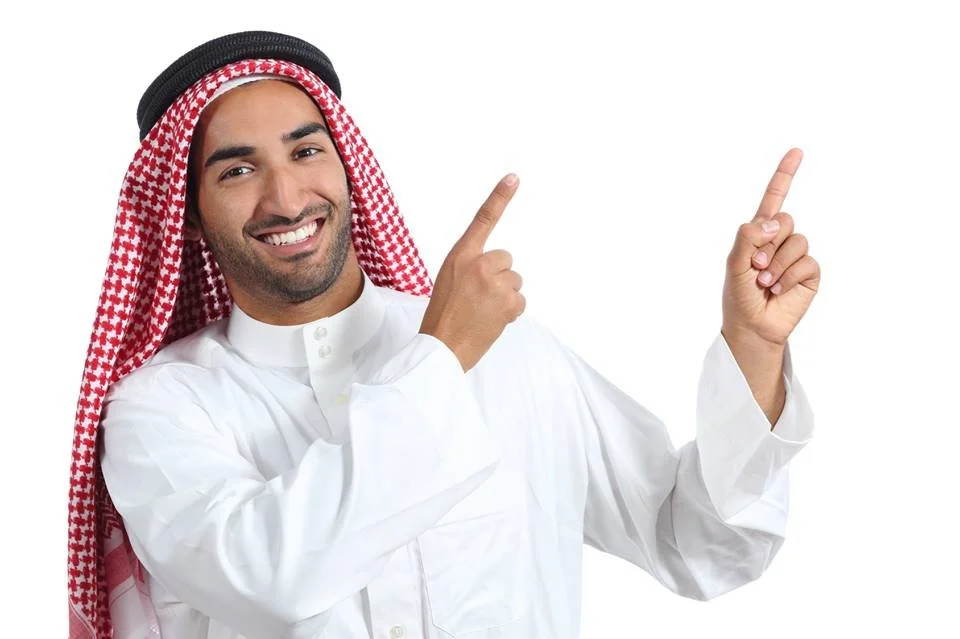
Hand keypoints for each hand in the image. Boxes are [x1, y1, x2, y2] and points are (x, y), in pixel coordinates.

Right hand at [420, 174, 525, 370]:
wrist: (441, 347)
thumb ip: (471, 268)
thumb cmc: (442, 316)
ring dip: (505, 297)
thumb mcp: (448, 280)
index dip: (499, 197)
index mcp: (460, 255)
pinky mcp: (508, 302)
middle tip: (478, 299)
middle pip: (507, 261)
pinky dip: (511, 313)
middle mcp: (479, 264)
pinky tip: (491, 321)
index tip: (514, 177)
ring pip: (515, 282)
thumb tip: (497, 270)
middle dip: (499, 278)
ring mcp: (495, 282)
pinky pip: (520, 302)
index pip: (483, 220)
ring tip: (482, 312)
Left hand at [722, 149, 820, 347]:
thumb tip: (774, 221)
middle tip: (756, 266)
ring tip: (765, 282)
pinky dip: (790, 276)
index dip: (785, 175)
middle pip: (785, 219)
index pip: (773, 199)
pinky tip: (778, 290)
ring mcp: (795, 256)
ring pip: (797, 241)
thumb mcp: (734, 263)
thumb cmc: (739, 296)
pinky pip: (807, 262)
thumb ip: (748, 237)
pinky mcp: (809, 273)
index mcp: (758, 233)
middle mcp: (779, 240)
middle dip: (768, 243)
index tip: (797, 151)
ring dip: (777, 263)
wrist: (752, 326)